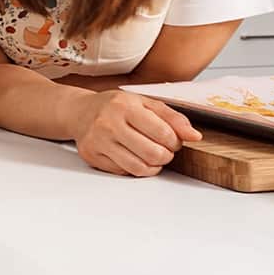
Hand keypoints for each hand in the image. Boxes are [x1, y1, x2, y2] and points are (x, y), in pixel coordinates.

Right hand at [70, 90, 201, 176]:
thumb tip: (194, 136)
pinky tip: (135, 157)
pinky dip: (136, 168)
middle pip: (153, 154)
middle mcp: (109, 124)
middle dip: (166, 156)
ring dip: (153, 166)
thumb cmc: (114, 106)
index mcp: (125, 107)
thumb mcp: (144, 103)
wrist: (79, 112)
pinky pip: (124, 172)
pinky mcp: (92, 156)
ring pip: (139, 168)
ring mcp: (98, 142)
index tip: (173, 141)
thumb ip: (172, 117)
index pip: (163, 134)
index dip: (175, 142)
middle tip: (164, 150)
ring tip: (153, 156)